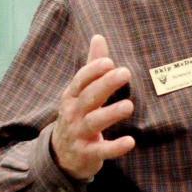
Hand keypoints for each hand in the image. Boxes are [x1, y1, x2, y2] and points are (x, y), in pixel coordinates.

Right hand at [50, 34, 134, 178]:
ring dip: (111, 114)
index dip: (93, 71)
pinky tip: (130, 141)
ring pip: (94, 122)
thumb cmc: (77, 115)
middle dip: (105, 85)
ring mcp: (79, 134)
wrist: (61, 155)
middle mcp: (73, 114)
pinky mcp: (88, 154)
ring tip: (129, 106)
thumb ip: (92, 66)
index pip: (80, 80)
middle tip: (125, 73)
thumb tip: (99, 36)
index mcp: (72, 96)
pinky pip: (101, 150)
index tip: (109, 61)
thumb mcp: (80, 92)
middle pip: (89, 97)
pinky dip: (115, 147)